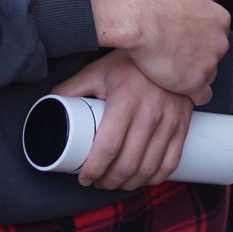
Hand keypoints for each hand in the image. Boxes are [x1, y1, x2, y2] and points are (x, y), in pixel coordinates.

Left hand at [53, 51, 192, 190]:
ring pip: (148, 168)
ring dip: (129, 183)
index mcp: (126, 99)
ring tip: (116, 183)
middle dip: (109, 181)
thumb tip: (50, 105)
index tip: (85, 178)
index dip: (94, 170)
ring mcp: (170, 120)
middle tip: (98, 183)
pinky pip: (170, 162)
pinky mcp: (183, 125)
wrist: (170, 48)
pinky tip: (142, 178)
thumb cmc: (129, 62)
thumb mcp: (97, 71)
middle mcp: (151, 111)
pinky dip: (154, 178)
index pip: (107, 148)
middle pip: (127, 163)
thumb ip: (73, 88)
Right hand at [96, 0, 230, 103]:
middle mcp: (220, 42)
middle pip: (212, 55)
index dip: (197, 37)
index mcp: (220, 19)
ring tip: (170, 70)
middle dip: (197, 57)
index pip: (215, 34)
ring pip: (206, 75)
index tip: (180, 37)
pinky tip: (176, 88)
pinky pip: (202, 96)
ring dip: (192, 74)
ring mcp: (210, 64)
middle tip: (173, 54)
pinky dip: (191, 94)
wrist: (141, 21)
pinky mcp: (196, 83)